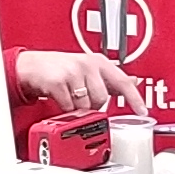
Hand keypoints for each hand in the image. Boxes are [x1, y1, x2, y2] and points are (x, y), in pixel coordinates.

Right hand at [16, 48, 140, 113]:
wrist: (32, 66)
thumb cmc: (61, 68)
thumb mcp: (89, 69)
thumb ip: (111, 78)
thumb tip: (135, 82)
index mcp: (98, 62)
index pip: (122, 81)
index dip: (134, 98)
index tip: (143, 111)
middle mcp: (87, 64)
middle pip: (102, 98)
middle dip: (94, 105)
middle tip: (84, 99)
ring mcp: (72, 72)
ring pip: (86, 104)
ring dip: (79, 108)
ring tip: (71, 97)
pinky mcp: (58, 82)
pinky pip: (69, 106)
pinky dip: (65, 108)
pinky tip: (61, 98)